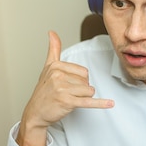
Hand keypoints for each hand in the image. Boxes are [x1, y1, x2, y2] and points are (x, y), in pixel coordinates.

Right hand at [16, 31, 113, 145]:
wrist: (35, 112)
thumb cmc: (43, 91)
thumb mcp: (47, 68)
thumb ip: (53, 49)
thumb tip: (52, 32)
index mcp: (56, 66)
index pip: (83, 71)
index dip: (79, 80)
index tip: (67, 85)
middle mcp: (58, 76)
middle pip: (86, 81)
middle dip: (80, 90)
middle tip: (66, 93)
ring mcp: (62, 89)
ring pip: (88, 91)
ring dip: (82, 98)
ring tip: (69, 99)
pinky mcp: (67, 101)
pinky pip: (88, 101)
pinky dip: (100, 103)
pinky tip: (110, 103)